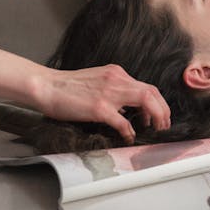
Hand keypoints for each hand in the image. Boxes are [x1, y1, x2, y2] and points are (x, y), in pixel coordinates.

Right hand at [37, 64, 170, 142]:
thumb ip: (113, 90)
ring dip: (155, 117)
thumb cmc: (67, 87)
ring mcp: (109, 93)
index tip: (157, 116)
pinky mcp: (99, 107)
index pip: (146, 86)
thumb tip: (125, 108)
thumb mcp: (96, 80)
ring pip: (146, 101)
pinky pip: (123, 121)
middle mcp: (116, 79)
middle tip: (163, 125)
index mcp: (116, 73)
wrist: (47, 86)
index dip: (158, 102)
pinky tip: (128, 136)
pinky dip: (130, 130)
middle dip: (163, 110)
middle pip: (152, 92)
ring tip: (154, 129)